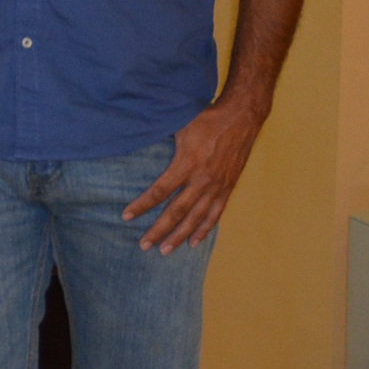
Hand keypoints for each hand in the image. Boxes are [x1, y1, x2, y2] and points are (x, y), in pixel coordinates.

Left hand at [123, 97, 266, 251]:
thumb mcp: (178, 124)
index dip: (142, 205)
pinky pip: (215, 214)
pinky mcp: (228, 187)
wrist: (242, 117)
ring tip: (165, 251)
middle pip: (177, 211)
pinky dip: (204, 229)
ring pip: (196, 218)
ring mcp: (217, 186)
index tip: (126, 216)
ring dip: (179, 236)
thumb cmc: (205, 118)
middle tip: (143, 245)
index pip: (159, 191)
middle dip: (159, 230)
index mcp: (187, 163)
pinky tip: (193, 242)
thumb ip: (158, 135)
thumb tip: (132, 133)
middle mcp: (202, 179)